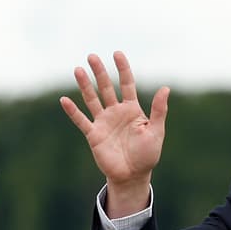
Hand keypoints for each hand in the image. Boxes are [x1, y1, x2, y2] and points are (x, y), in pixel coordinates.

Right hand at [60, 51, 169, 216]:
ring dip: (85, 85)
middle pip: (106, 87)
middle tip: (92, 56)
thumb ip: (159, 110)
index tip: (117, 54)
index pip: (127, 84)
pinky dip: (73, 111)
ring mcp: (103, 122)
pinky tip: (64, 100)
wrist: (133, 175)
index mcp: (132, 110)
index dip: (122, 69)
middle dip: (99, 72)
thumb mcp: (156, 131)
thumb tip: (166, 88)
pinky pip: (81, 120)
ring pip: (92, 99)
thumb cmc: (147, 155)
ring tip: (77, 69)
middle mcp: (116, 112)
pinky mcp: (94, 134)